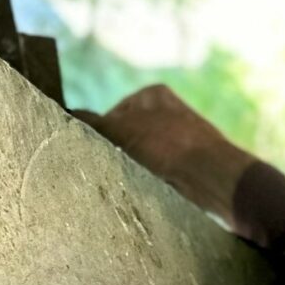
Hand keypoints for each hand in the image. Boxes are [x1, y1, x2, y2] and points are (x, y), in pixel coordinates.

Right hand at [72, 84, 254, 225]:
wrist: (214, 176)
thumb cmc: (168, 146)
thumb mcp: (124, 130)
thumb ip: (95, 123)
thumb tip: (70, 115)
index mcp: (153, 96)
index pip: (113, 114)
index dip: (102, 133)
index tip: (96, 151)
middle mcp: (168, 113)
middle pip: (128, 136)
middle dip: (119, 151)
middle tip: (111, 167)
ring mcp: (180, 140)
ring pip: (142, 156)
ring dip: (134, 169)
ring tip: (132, 179)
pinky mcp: (188, 166)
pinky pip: (158, 173)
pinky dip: (150, 180)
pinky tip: (147, 188)